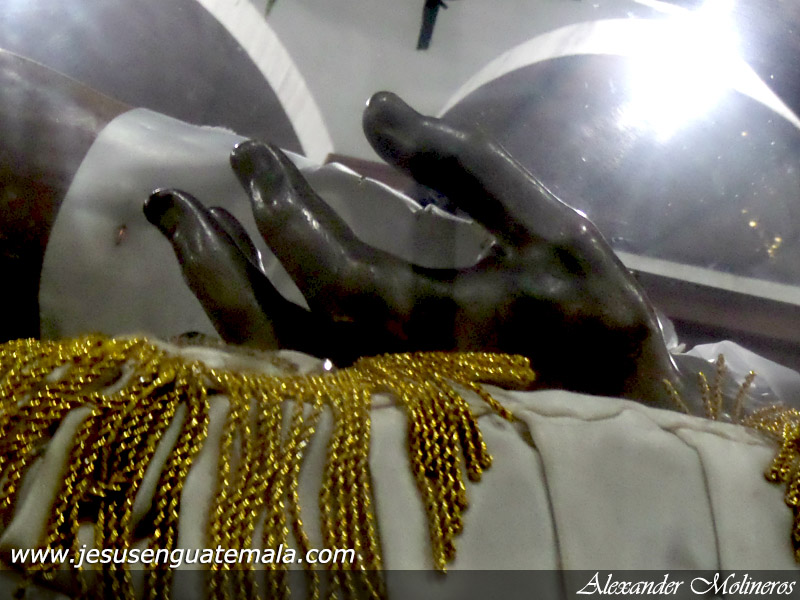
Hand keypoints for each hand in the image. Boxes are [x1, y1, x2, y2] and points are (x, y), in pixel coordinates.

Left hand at [144, 92, 678, 403]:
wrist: (625, 435)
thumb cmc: (597, 331)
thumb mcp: (553, 230)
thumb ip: (466, 167)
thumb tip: (378, 108)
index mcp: (426, 328)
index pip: (322, 262)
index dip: (279, 202)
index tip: (253, 155)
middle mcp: (380, 382)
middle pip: (264, 325)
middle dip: (212, 253)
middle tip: (177, 199)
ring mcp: (370, 418)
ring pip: (265, 369)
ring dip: (215, 298)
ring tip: (186, 239)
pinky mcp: (372, 434)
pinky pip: (283, 399)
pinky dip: (241, 352)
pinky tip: (217, 313)